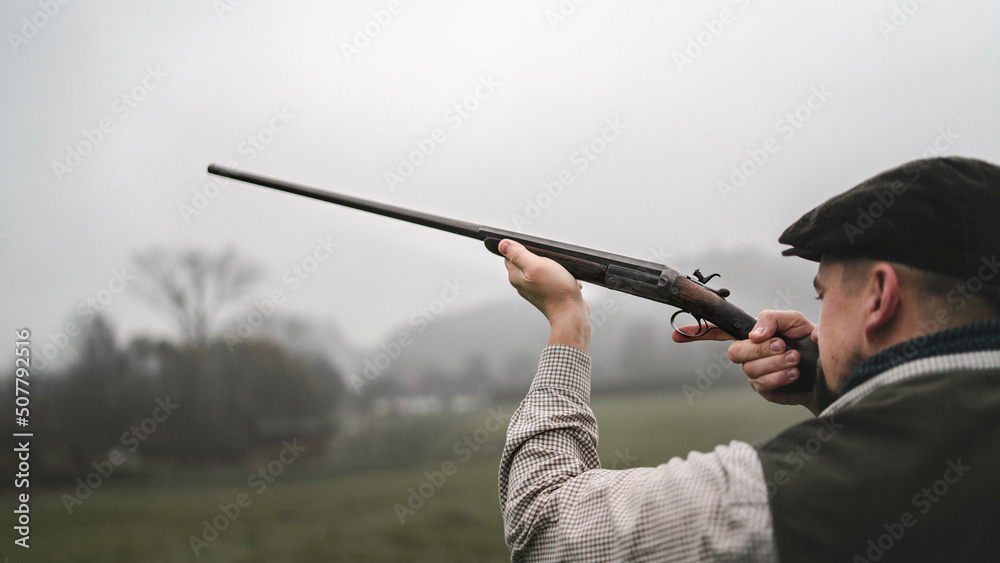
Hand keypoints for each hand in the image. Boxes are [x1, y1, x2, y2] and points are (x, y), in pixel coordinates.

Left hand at [499, 239, 590, 352]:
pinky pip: (552, 278)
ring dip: (554, 267)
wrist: (571, 314)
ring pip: (542, 268)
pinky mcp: (546, 293)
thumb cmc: (556, 291)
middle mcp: (522, 283)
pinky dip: (561, 277)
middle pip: (527, 260)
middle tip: (550, 263)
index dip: (523, 249)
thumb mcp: (536, 265)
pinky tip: (566, 281)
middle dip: (541, 258)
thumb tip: (502, 244)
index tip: (536, 252)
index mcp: (516, 276)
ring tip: (560, 273)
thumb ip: (518, 254)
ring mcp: (534, 289)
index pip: (510, 255)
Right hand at [672, 310, 819, 414]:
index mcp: (752, 335)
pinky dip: (780, 377)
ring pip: (750, 370)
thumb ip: (771, 318)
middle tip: (784, 347)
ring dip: (775, 363)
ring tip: (796, 360)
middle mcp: (749, 355)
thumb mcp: (793, 320)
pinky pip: (763, 385)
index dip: (697, 333)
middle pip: (735, 353)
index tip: (677, 334)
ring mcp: (755, 375)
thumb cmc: (812, 342)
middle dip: (760, 350)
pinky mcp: (766, 392)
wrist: (831, 370)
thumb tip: (754, 334)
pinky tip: (794, 374)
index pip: (718, 332)